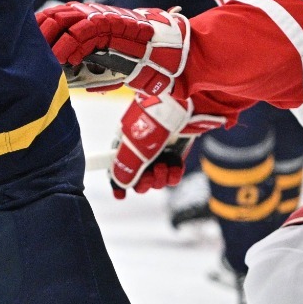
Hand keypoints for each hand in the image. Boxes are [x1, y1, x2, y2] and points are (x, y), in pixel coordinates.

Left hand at [36, 2, 190, 96]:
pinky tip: (68, 59)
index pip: (53, 15)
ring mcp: (100, 16)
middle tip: (30, 50)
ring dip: (54, 42)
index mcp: (84, 15)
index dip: (38, 26)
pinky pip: (84, 33)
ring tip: (48, 59)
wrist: (160, 49)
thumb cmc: (129, 56)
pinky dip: (73, 47)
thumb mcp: (100, 55)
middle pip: (55, 15)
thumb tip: (60, 71)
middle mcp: (90, 12)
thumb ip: (81, 57)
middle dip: (40, 32)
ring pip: (66, 22)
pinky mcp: (110, 24)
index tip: (26, 39)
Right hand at [108, 92, 223, 198]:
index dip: (118, 183)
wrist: (184, 108)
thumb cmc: (155, 121)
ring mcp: (159, 153)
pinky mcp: (176, 155)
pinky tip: (175, 165)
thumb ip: (126, 167)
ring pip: (156, 181)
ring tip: (163, 166)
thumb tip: (121, 184)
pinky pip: (172, 176)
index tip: (121, 196)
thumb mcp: (136, 145)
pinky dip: (173, 175)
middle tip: (148, 176)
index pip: (118, 168)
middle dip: (143, 183)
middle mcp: (142, 150)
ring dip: (159, 179)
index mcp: (126, 144)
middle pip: (138, 180)